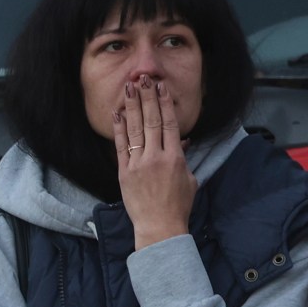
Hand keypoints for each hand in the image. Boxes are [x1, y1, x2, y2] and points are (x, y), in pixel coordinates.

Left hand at [114, 76, 194, 247]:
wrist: (159, 227)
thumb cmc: (178, 206)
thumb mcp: (190, 180)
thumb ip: (185, 159)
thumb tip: (182, 142)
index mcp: (175, 158)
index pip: (170, 124)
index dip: (165, 104)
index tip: (162, 87)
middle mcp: (156, 157)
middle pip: (152, 121)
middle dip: (148, 98)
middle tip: (144, 79)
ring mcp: (138, 164)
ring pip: (135, 129)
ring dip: (132, 107)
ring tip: (130, 88)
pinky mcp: (124, 173)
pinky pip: (121, 146)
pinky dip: (119, 129)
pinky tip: (117, 113)